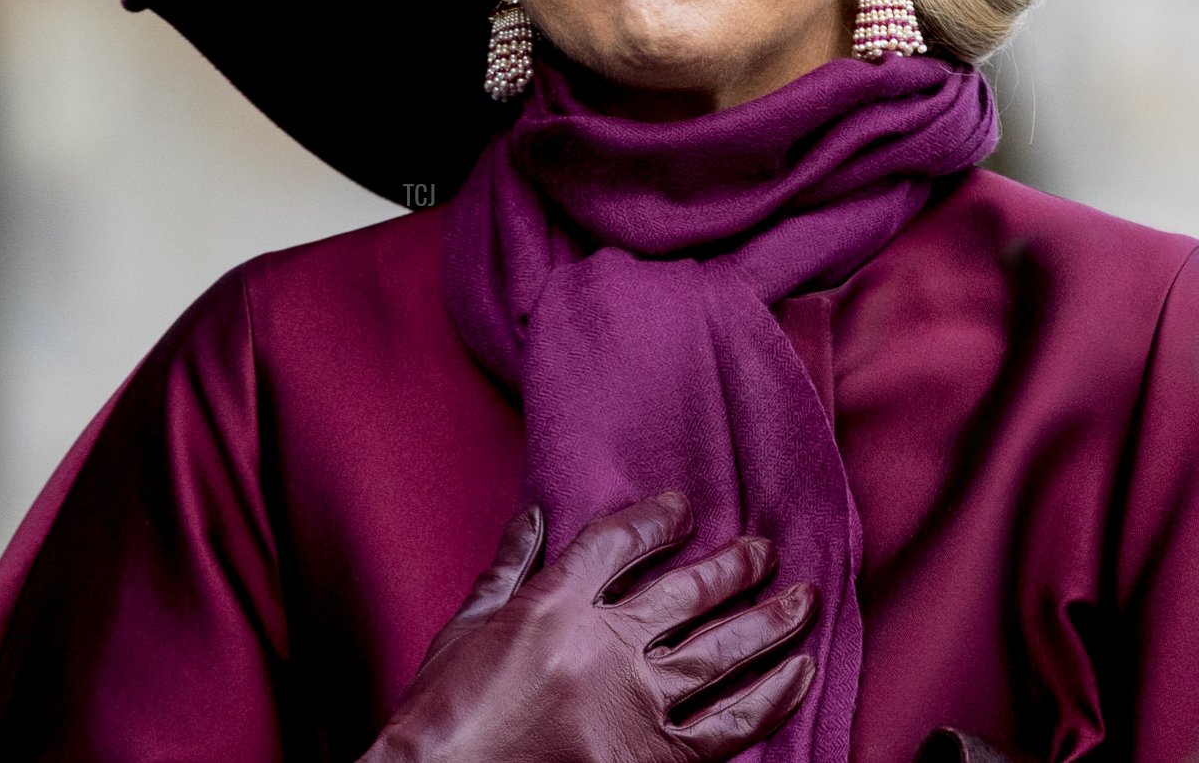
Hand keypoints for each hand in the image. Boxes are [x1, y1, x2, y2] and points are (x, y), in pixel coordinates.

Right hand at [361, 489, 818, 762]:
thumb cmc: (441, 719)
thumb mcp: (463, 632)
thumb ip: (508, 571)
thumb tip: (534, 515)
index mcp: (553, 605)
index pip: (618, 540)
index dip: (657, 518)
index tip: (684, 508)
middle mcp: (602, 646)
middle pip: (686, 591)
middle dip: (733, 566)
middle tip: (765, 548)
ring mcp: (631, 706)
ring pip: (719, 652)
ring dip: (768, 622)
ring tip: (804, 600)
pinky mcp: (650, 761)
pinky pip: (727, 727)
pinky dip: (769, 699)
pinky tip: (798, 674)